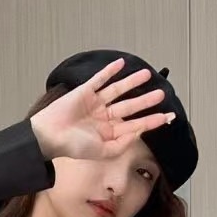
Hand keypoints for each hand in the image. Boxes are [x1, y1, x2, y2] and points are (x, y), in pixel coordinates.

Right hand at [30, 56, 175, 163]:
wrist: (50, 136)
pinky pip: (100, 79)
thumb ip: (121, 145)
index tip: (166, 116)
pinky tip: (121, 64)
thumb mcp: (101, 152)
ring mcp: (94, 103)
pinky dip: (110, 71)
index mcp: (108, 133)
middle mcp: (103, 117)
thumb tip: (137, 133)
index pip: (134, 125)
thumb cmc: (72, 147)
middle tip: (161, 94)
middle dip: (146, 101)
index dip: (151, 120)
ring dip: (132, 82)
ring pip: (118, 90)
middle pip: (129, 106)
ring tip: (147, 75)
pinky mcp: (84, 91)